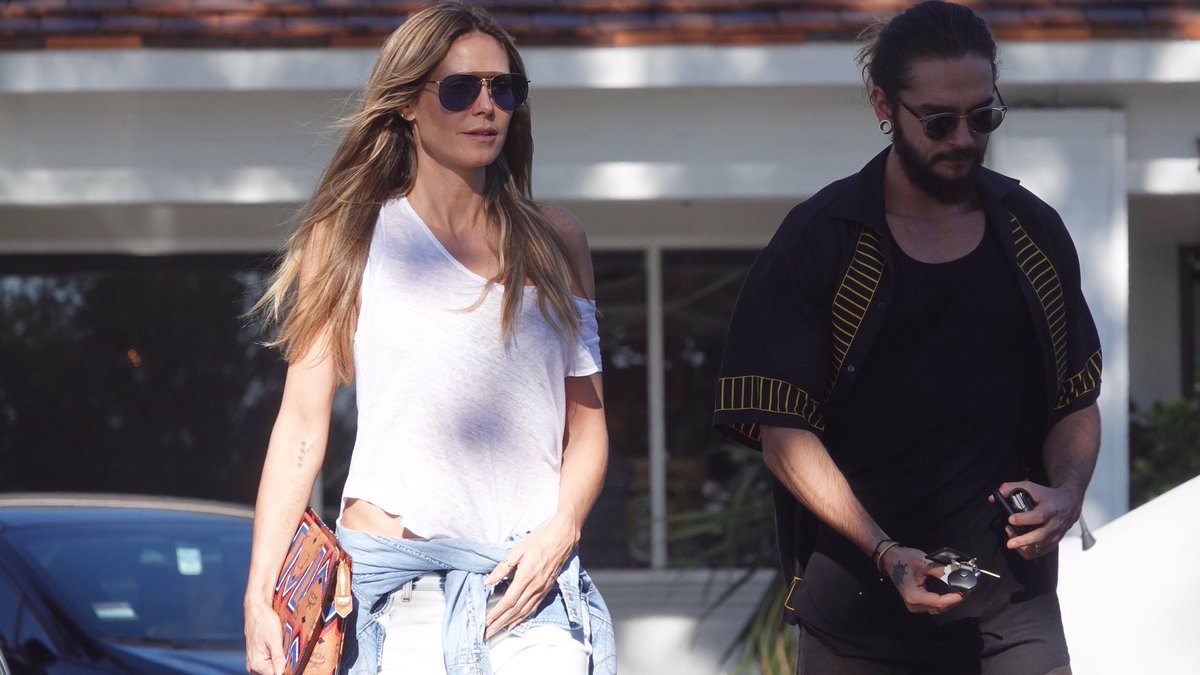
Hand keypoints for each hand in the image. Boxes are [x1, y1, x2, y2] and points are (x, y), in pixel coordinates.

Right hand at [244, 600, 284, 674]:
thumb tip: (281, 673)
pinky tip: (280, 646)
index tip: (294, 659)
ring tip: (283, 645)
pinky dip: (277, 656)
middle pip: (274, 672)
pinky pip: (270, 661)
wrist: (257, 609)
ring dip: (281, 660)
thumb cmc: (264, 621)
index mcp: (256, 664)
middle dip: (284, 664)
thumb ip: (278, 658)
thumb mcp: (274, 639)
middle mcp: (253, 666)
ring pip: (273, 667)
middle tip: (289, 649)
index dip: (287, 668)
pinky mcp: (258, 656)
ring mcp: (255, 661)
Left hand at [482, 516, 576, 639]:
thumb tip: (488, 581)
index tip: (486, 621)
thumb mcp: (517, 550)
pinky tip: (514, 623)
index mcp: (525, 576)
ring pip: (524, 611)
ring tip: (498, 631)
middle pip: (515, 610)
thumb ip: (503, 567)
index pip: (509, 600)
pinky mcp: (546, 589)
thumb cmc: (539, 540)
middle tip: (488, 633)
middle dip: (500, 623)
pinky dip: (523, 618)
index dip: (497, 612)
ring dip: (509, 623)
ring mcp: (542, 589)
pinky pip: (533, 607)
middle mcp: (534, 586)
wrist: (562, 538)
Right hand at [879, 545, 965, 615]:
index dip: (953, 598)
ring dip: (950, 601)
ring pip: (938, 608)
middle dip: (954, 600)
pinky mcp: (916, 603)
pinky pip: (933, 606)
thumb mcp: (923, 562)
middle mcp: (914, 605)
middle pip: (939, 608)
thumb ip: (941, 570)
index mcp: (914, 596)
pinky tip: (951, 594)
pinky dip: (943, 601)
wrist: (890, 558)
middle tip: (966, 590)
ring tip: (960, 591)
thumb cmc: (904, 559)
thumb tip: (958, 574)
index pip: (939, 602)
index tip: (965, 592)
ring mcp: (914, 606)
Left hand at [994, 481, 1080, 559]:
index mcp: (1049, 509)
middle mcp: (1054, 523)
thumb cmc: (1047, 496)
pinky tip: (1019, 545)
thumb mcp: (1030, 487)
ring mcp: (1055, 534)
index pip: (1038, 516)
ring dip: (1023, 546)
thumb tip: (992, 499)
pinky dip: (1028, 552)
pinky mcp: (1054, 542)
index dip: (1024, 519)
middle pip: (1040, 536)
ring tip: (1011, 540)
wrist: (1069, 503)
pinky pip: (1041, 552)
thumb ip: (1009, 489)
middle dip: (1023, 541)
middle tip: (1010, 543)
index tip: (1011, 519)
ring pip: (1040, 547)